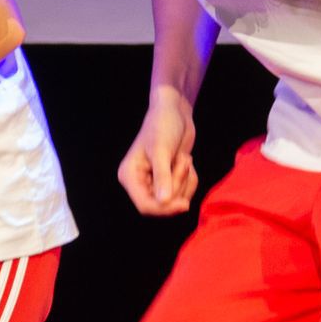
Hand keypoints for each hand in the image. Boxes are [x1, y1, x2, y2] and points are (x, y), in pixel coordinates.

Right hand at [117, 89, 199, 215]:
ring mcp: (154, 183)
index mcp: (130, 176)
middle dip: (178, 185)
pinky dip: (190, 179)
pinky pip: (184, 192)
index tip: (184, 204)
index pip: (145, 206)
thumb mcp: (162, 150)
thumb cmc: (163, 126)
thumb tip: (164, 202)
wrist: (175, 112)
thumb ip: (162, 176)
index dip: (164, 209)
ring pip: (176, 200)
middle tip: (183, 160)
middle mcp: (139, 183)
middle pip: (162, 205)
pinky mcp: (169, 180)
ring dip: (186, 180)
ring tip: (183, 157)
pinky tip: (185, 161)